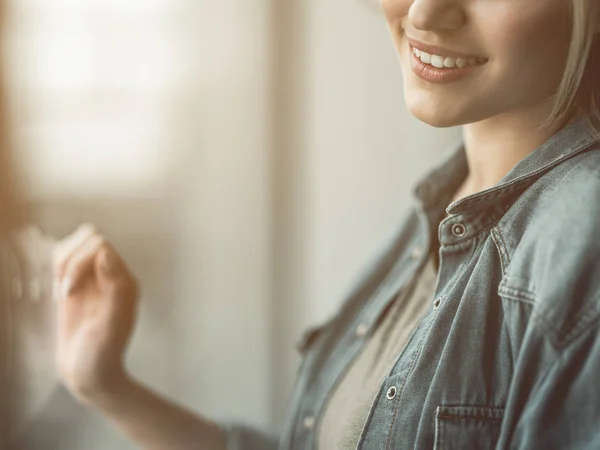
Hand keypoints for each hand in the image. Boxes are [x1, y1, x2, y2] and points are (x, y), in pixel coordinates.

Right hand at [53, 224, 139, 402]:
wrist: (89, 374)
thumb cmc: (102, 353)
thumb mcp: (109, 324)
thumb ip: (112, 287)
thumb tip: (105, 252)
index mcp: (124, 281)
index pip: (100, 245)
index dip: (80, 260)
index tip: (71, 291)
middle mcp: (111, 276)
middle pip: (86, 240)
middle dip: (68, 262)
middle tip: (65, 292)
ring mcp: (93, 280)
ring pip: (74, 248)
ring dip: (61, 266)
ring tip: (62, 294)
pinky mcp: (77, 287)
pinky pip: (65, 263)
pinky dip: (56, 273)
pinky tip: (59, 295)